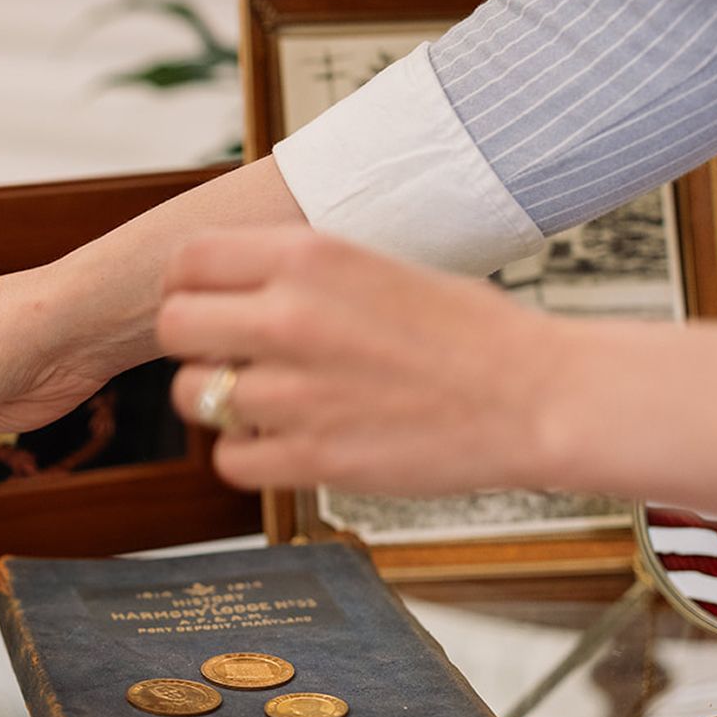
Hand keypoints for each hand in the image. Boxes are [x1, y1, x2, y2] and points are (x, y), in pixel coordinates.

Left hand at [157, 228, 565, 495]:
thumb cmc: (466, 331)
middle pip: (174, 327)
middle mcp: (293, 317)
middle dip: (194, 345)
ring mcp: (299, 392)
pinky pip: (229, 459)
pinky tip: (286, 442)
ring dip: (219, 402)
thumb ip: (293, 269)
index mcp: (309, 256)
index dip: (186, 286)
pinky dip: (248, 456)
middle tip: (229, 356)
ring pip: (193, 396)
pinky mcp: (314, 458)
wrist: (542, 397)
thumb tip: (221, 277)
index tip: (204, 304)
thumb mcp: (372, 262)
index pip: (189, 260)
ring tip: (266, 401)